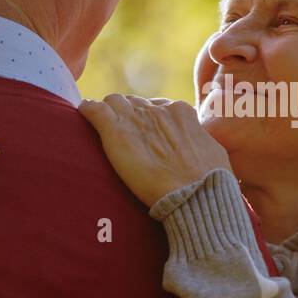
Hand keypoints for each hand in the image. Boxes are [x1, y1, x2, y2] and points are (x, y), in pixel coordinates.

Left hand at [78, 94, 231, 207]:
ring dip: (108, 112)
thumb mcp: (213, 152)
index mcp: (180, 112)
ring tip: (101, 126)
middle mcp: (156, 110)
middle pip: (133, 103)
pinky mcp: (115, 132)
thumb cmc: (210, 181)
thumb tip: (199, 143)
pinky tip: (84, 115)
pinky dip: (87, 111)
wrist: (196, 195)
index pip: (155, 106)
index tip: (143, 132)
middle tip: (123, 134)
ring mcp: (135, 119)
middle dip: (127, 115)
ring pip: (113, 102)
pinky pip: (93, 110)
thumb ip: (199, 141)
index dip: (147, 119)